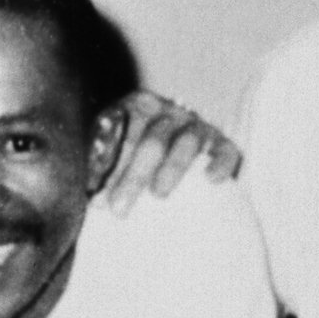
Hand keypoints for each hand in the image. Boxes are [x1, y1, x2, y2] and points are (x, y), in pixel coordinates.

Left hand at [101, 90, 241, 212]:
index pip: (122, 132)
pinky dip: (219, 163)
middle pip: (152, 140)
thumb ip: (101, 168)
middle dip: (134, 176)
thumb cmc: (136, 160)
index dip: (108, 167)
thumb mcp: (114, 155)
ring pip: (186, 142)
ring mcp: (197, 126)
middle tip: (118, 210)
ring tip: (158, 194)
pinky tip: (211, 179)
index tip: (97, 200)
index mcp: (137, 107)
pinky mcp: (222, 143)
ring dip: (172, 168)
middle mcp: (168, 112)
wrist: (175, 153)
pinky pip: (225, 150)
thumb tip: (93, 199)